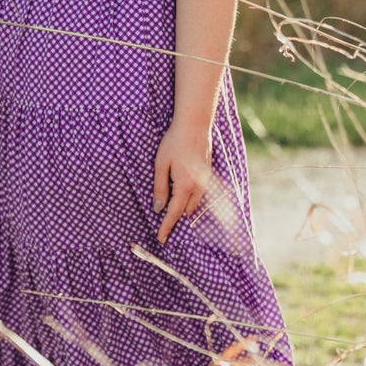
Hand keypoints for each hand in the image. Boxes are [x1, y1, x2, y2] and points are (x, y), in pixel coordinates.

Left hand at [153, 121, 211, 245]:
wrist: (195, 125)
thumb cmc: (174, 143)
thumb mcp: (161, 165)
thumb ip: (160, 188)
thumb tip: (158, 208)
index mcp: (185, 186)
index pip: (174, 214)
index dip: (166, 227)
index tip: (161, 239)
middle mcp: (198, 187)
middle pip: (186, 212)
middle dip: (175, 220)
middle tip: (163, 227)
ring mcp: (205, 181)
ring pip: (194, 204)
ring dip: (183, 210)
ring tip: (171, 213)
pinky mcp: (208, 175)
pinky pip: (199, 195)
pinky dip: (190, 200)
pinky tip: (182, 196)